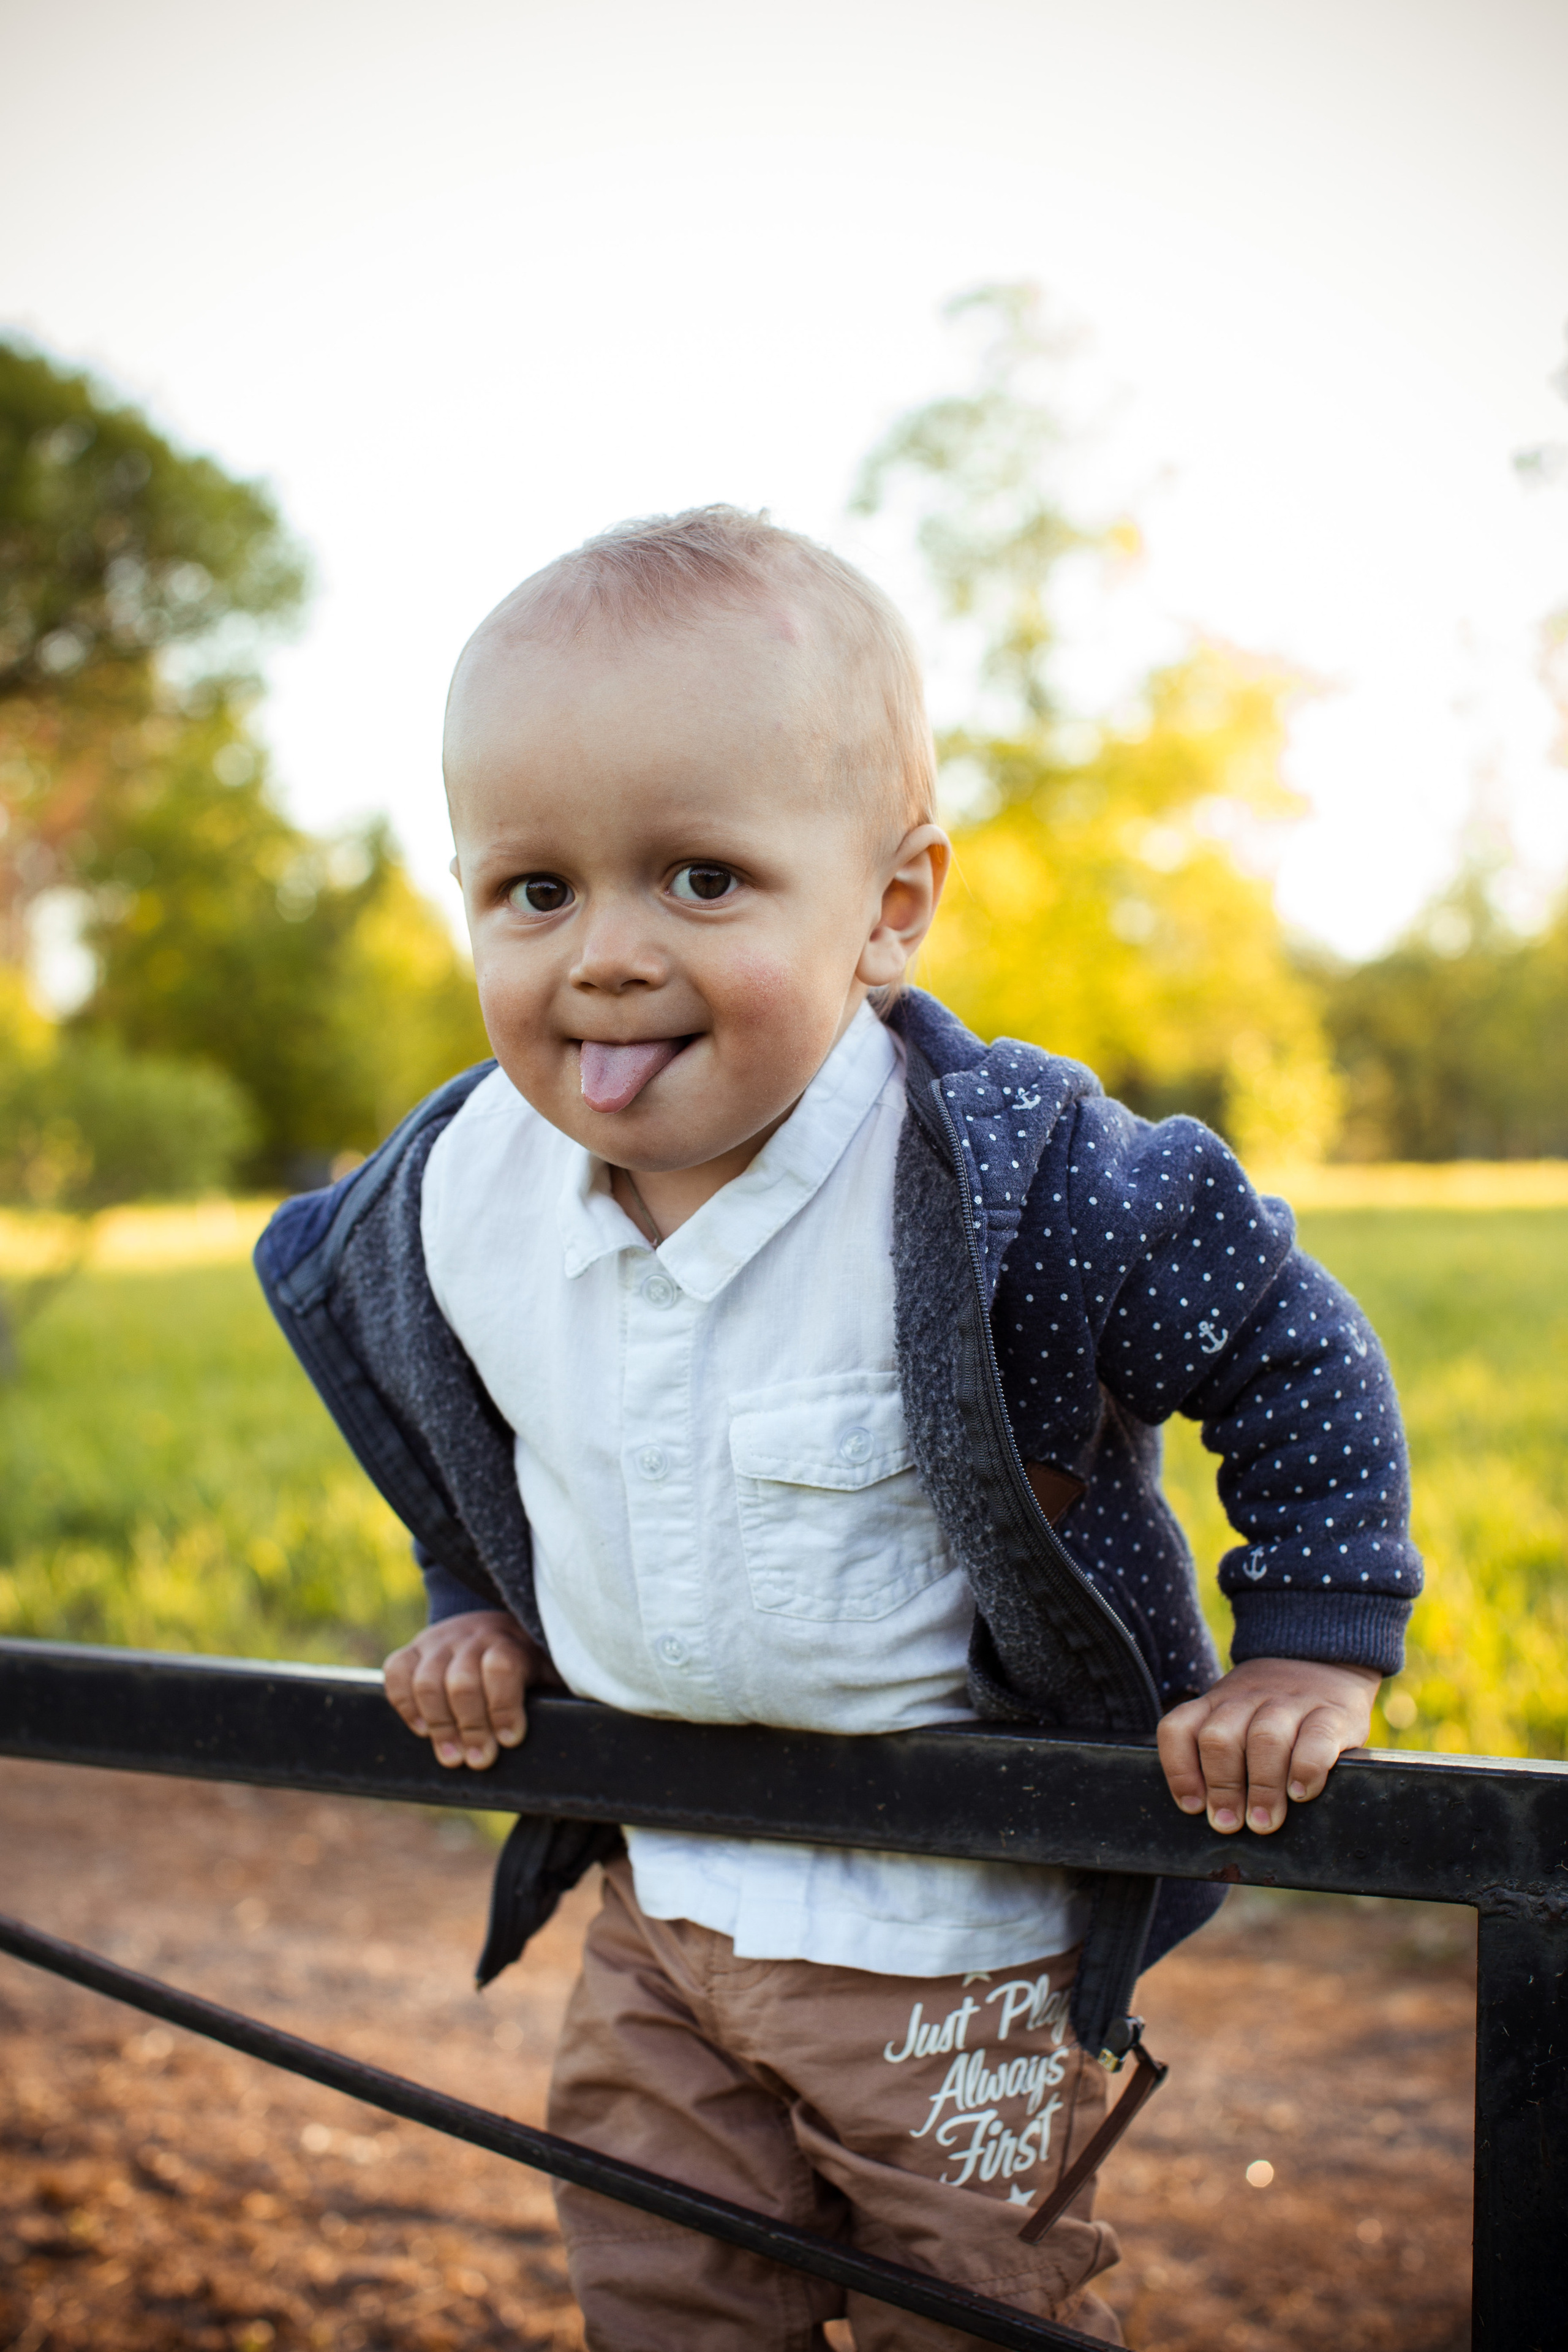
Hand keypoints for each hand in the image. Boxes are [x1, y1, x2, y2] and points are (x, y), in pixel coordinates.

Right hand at [383, 1610, 541, 1769]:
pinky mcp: (416, 1647)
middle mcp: (475, 1635)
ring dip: (439, 1726)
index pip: (501, 1667)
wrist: (503, 1629)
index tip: (510, 1740)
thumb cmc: (531, 1666)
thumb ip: (554, 1697)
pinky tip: (423, 1729)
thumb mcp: (551, 1675)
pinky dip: (405, 1704)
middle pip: (462, 1681)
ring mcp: (441, 1639)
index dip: (503, 1708)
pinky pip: (396, 1671)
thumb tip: (568, 1734)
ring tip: (452, 1757)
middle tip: (479, 1760)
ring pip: (427, 1681)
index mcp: (513, 1641)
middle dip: (471, 1727)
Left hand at [1157, 1656, 1378, 1834]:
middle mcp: (1247, 1699)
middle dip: (1222, 1787)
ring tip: (1265, 1820)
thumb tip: (1217, 1814)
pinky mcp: (1331, 1713)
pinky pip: (1316, 1740)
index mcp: (1217, 1703)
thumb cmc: (1274, 1710)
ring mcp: (1290, 1702)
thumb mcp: (1237, 1716)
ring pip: (1265, 1739)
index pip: (1178, 1729)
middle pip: (1219, 1738)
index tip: (1193, 1806)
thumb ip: (1222, 1753)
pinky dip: (1306, 1771)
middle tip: (1231, 1823)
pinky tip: (1302, 1792)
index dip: (1179, 1771)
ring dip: (1262, 1787)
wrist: (1325, 1660)